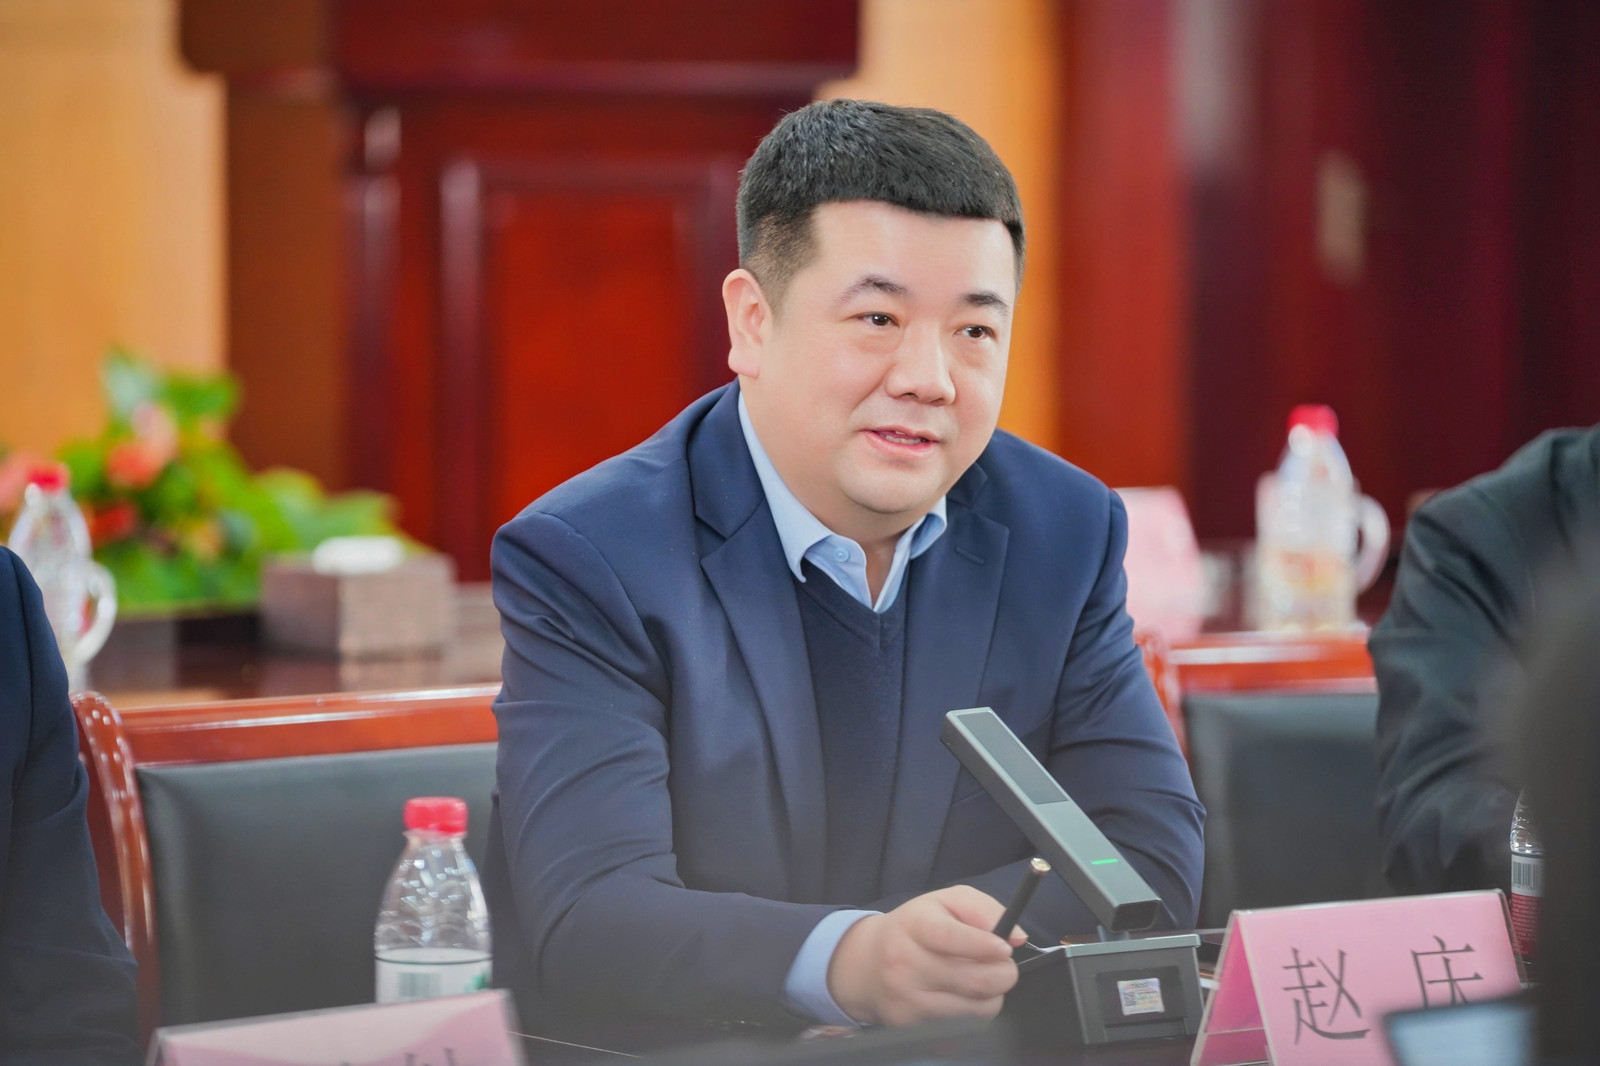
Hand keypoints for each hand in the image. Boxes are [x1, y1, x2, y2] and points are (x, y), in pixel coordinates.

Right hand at [826, 885, 1026, 1026]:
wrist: (867, 963)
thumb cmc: (916, 927)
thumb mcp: (945, 902)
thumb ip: (983, 910)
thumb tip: (1017, 937)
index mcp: (914, 925)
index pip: (948, 937)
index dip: (982, 945)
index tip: (1006, 948)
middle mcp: (904, 962)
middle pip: (971, 980)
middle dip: (1003, 974)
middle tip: (1005, 965)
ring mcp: (905, 997)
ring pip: (974, 1008)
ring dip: (991, 995)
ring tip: (982, 979)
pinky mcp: (908, 1024)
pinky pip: (962, 1024)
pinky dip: (973, 1011)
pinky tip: (962, 995)